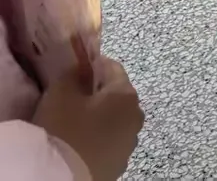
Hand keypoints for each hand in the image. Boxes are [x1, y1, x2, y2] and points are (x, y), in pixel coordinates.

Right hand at [32, 57, 143, 180]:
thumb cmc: (64, 130)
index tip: (75, 71)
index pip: (113, 69)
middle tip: (72, 98)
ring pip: (114, 120)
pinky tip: (79, 143)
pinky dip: (98, 138)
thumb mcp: (60, 94)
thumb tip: (80, 68)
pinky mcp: (120, 163)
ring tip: (74, 123)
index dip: (93, 66)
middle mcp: (136, 116)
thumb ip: (72, 74)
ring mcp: (130, 142)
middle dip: (96, 94)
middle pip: (116, 96)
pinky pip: (109, 142)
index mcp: (127, 95)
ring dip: (98, 118)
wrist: (63, 177)